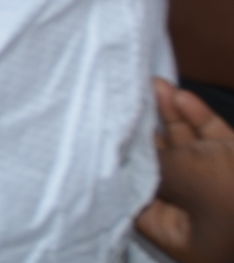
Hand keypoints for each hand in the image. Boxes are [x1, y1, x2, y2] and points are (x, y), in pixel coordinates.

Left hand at [141, 77, 233, 262]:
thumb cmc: (231, 196)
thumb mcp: (184, 178)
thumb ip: (156, 162)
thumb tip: (132, 150)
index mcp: (187, 240)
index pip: (141, 204)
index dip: (123, 170)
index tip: (104, 136)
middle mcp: (205, 222)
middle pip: (167, 172)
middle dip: (149, 134)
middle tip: (128, 100)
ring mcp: (225, 195)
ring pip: (192, 153)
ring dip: (174, 119)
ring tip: (155, 86)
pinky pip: (216, 145)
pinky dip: (200, 122)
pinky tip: (183, 98)